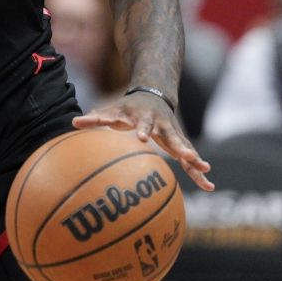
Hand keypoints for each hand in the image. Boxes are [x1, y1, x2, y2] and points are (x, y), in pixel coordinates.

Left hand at [73, 93, 214, 191]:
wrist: (154, 96)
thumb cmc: (127, 109)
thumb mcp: (112, 111)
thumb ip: (95, 117)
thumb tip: (73, 123)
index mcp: (144, 117)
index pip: (142, 123)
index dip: (143, 130)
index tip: (143, 138)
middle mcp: (161, 125)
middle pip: (170, 135)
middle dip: (177, 144)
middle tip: (183, 154)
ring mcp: (173, 134)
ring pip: (185, 147)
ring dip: (193, 157)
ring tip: (204, 168)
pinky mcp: (179, 144)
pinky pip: (190, 160)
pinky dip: (198, 171)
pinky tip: (208, 185)